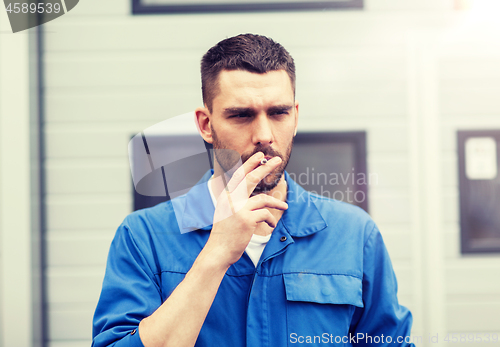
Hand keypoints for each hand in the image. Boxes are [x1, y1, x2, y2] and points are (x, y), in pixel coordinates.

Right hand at [204, 152, 287, 267]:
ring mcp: (238, 208)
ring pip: (264, 198)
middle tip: (278, 160)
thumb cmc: (225, 234)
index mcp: (225, 196)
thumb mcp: (226, 212)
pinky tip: (271, 226)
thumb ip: (236, 202)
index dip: (250, 163)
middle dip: (266, 167)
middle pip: (251, 178)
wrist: (218, 250)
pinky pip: (265, 214)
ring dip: (277, 203)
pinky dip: (271, 220)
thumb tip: (252, 195)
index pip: (239, 174)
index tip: (260, 155)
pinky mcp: (247, 219)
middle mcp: (231, 199)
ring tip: (285, 207)